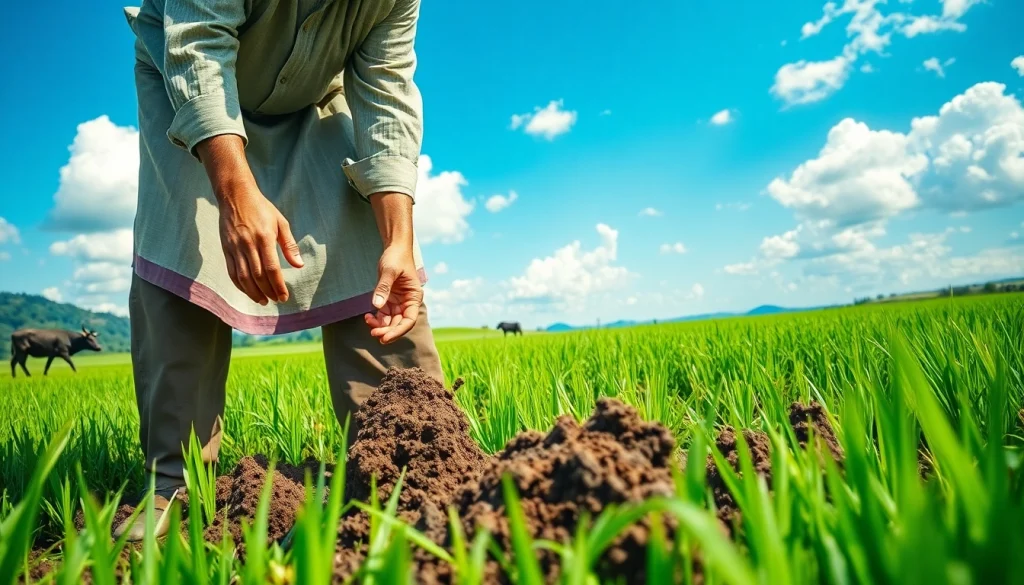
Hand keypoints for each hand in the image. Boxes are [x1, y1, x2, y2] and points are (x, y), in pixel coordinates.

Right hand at [218, 189, 303, 304]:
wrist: (235, 196)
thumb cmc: (262, 209)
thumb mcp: (281, 222)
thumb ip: (289, 245)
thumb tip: (299, 265)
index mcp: (264, 238)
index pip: (272, 268)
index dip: (278, 285)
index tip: (284, 296)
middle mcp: (248, 244)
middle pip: (258, 276)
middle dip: (268, 292)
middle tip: (276, 300)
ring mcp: (235, 247)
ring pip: (243, 277)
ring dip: (253, 292)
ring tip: (263, 301)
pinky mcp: (225, 249)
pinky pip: (231, 272)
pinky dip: (240, 285)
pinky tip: (248, 291)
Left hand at [365, 245, 421, 343]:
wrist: (395, 248)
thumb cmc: (396, 257)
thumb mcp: (390, 271)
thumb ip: (383, 288)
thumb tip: (377, 306)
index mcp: (414, 297)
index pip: (409, 320)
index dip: (398, 331)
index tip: (385, 337)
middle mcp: (407, 302)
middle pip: (399, 324)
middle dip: (388, 331)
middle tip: (374, 334)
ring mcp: (398, 302)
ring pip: (391, 321)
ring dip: (381, 326)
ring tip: (369, 324)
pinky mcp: (389, 300)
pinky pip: (384, 314)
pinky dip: (376, 318)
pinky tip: (368, 317)